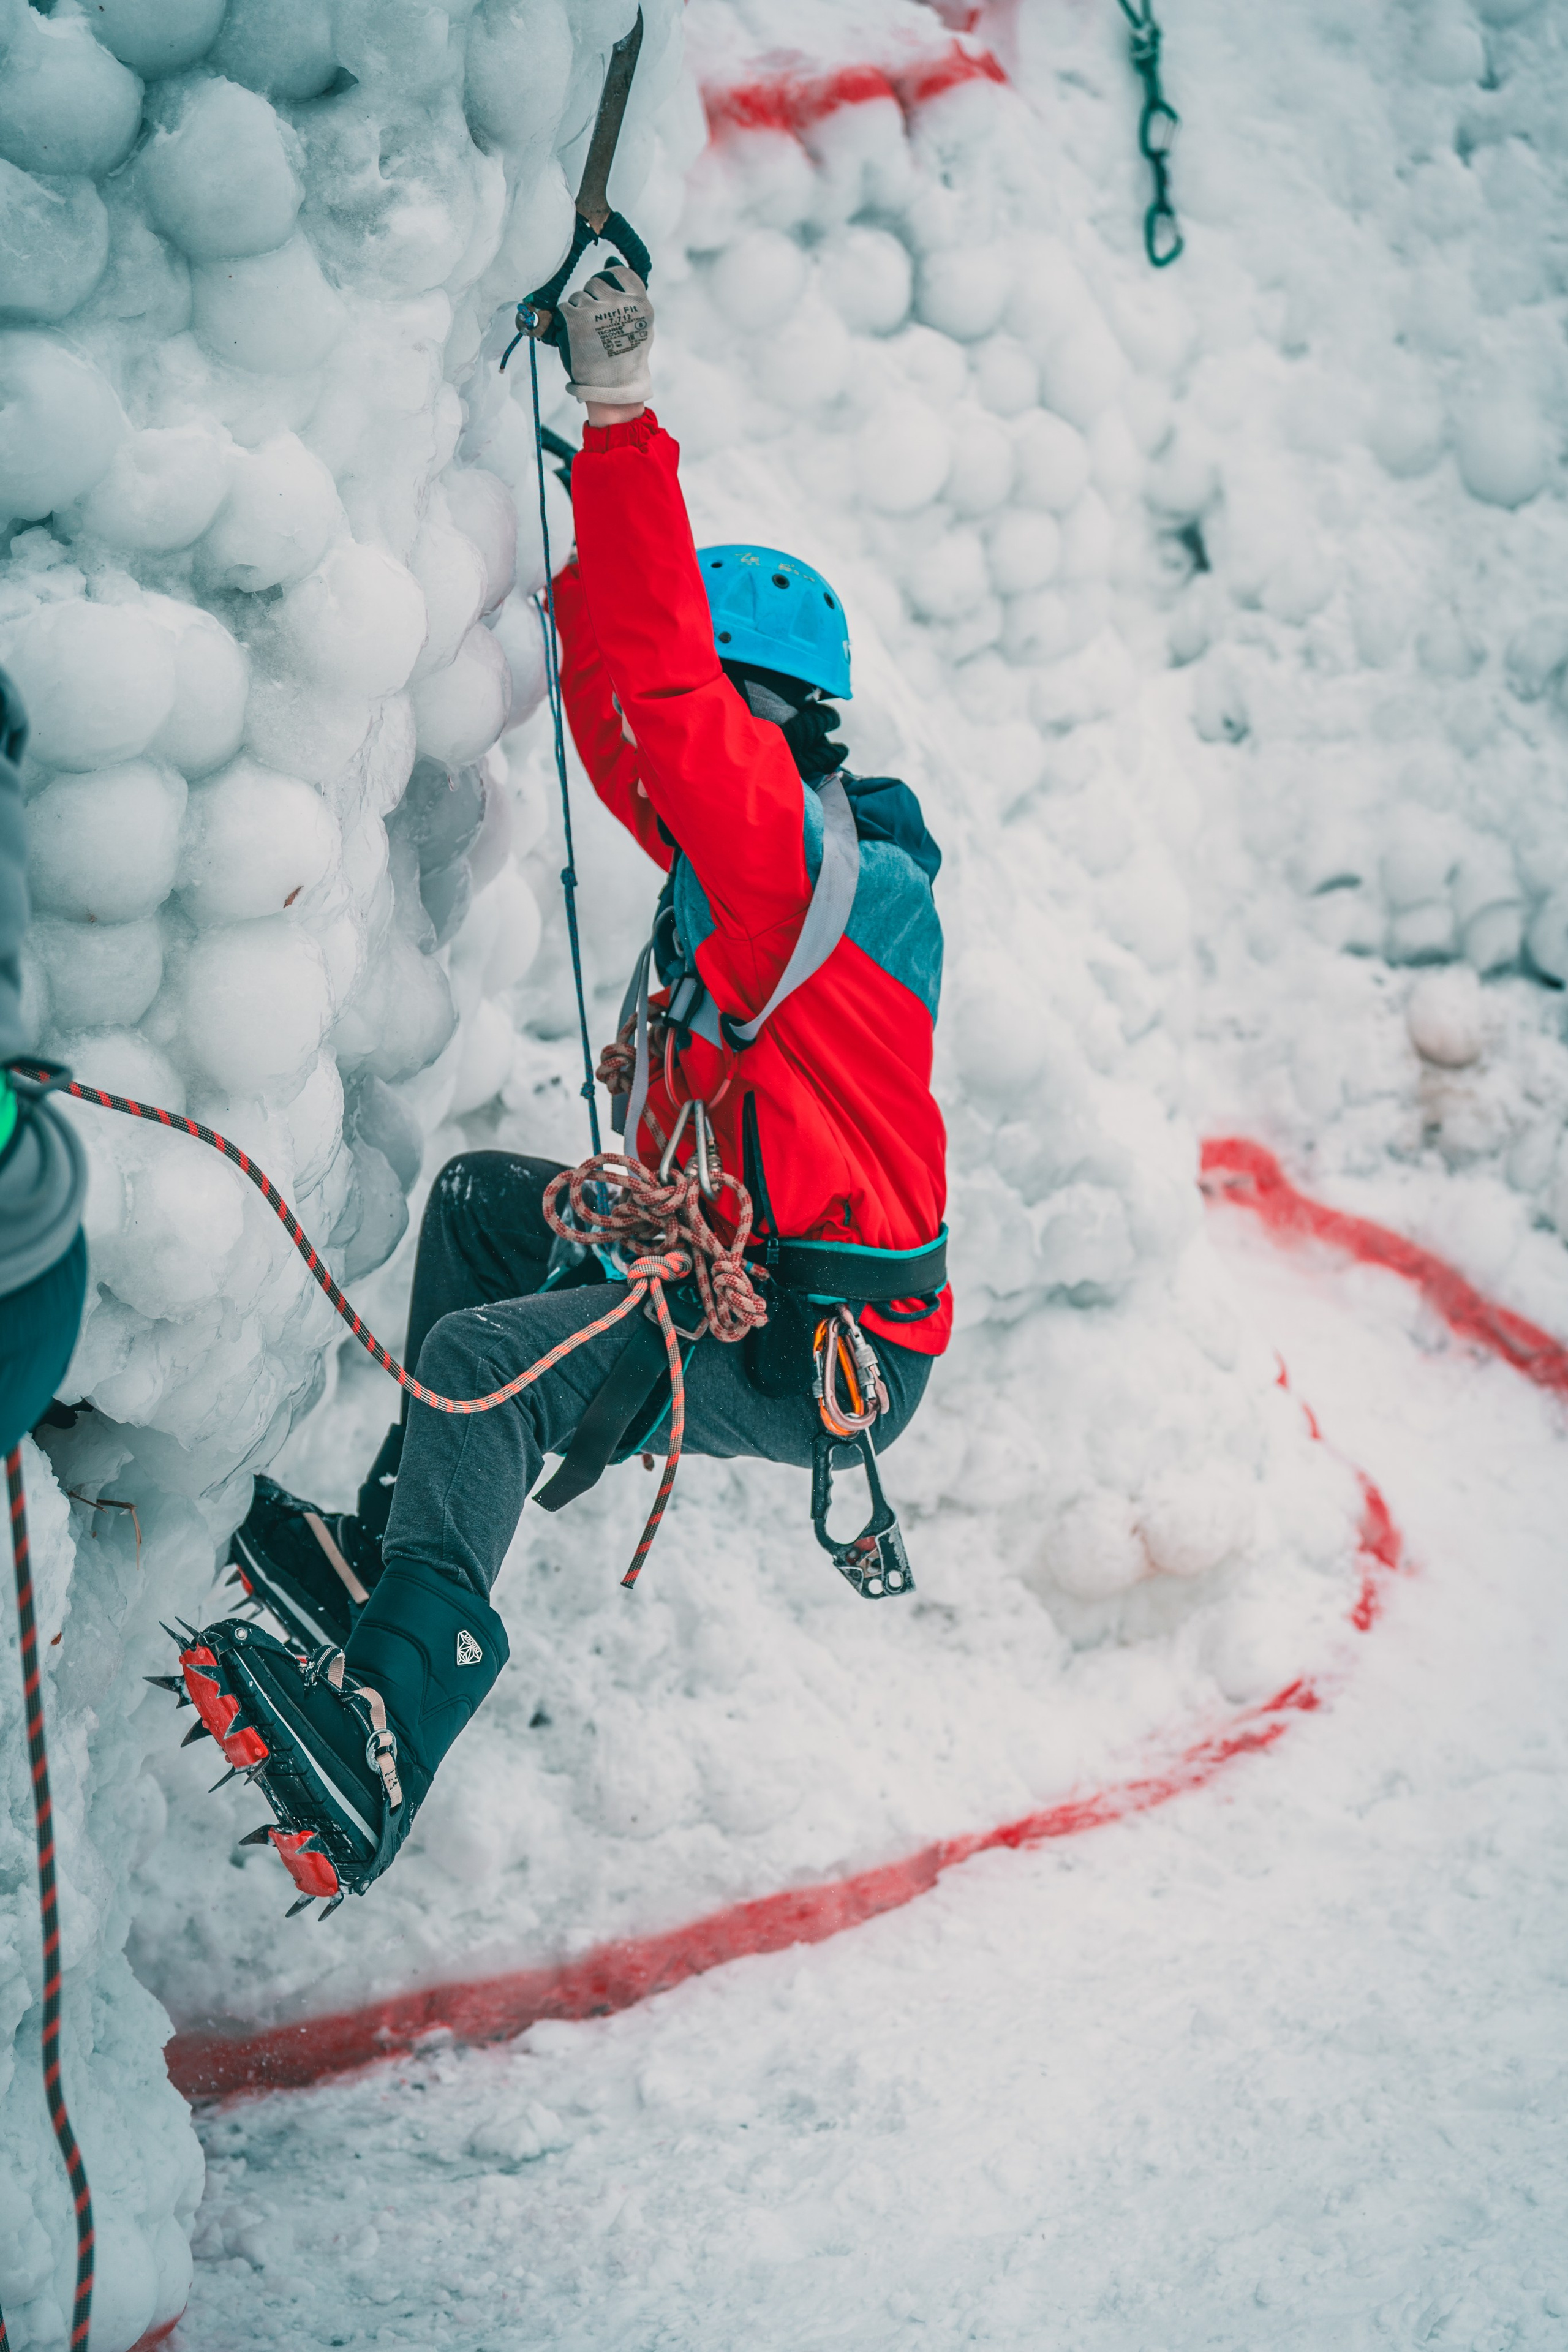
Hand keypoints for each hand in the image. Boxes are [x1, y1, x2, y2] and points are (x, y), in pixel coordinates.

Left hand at [563, 263, 651, 408]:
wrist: (615, 388)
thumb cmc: (628, 357)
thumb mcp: (641, 324)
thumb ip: (629, 293)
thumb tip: (609, 261)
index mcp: (639, 302)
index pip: (619, 272)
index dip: (610, 282)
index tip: (607, 299)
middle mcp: (618, 303)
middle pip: (595, 283)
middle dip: (593, 300)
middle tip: (597, 325)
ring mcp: (595, 310)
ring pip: (578, 296)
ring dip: (579, 312)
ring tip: (588, 336)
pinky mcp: (574, 319)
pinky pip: (564, 307)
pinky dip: (566, 322)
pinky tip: (576, 338)